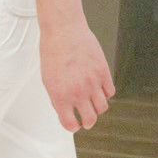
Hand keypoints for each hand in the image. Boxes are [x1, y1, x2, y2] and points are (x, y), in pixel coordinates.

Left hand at [37, 16, 114, 132]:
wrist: (64, 31)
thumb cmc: (52, 53)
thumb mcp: (47, 79)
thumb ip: (57, 97)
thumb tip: (65, 110)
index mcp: (60, 95)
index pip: (70, 122)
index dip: (72, 126)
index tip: (73, 125)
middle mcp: (78, 92)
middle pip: (90, 119)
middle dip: (88, 122)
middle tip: (86, 121)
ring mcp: (93, 83)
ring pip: (102, 107)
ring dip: (97, 109)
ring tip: (92, 105)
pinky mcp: (104, 72)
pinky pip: (110, 91)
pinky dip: (105, 93)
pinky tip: (99, 90)